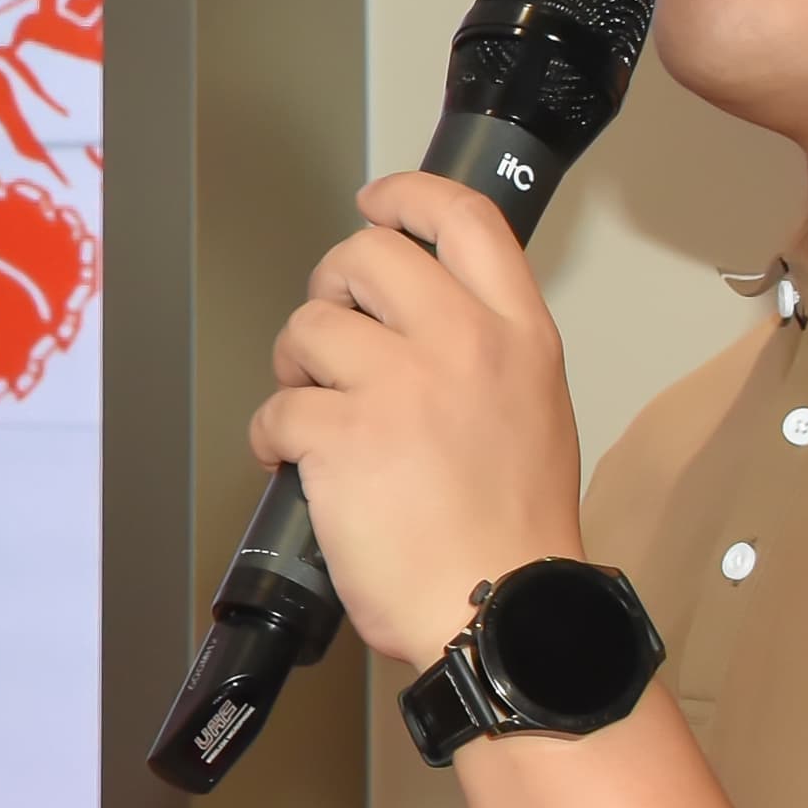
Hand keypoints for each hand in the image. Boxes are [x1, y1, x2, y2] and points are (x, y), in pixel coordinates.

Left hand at [244, 170, 584, 670]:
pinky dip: (272, 437)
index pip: (466, 220)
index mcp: (518, 335)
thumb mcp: (535, 410)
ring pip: (310, 326)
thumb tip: (423, 321)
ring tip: (315, 411)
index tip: (377, 202)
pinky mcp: (341, 435)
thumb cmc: (513, 532)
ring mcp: (400, 386)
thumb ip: (486, 352)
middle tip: (329, 334)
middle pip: (367, 255)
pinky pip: (276, 407)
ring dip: (296, 367)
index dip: (408, 197)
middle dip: (330, 287)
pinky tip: (294, 463)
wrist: (496, 610)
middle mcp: (462, 344)